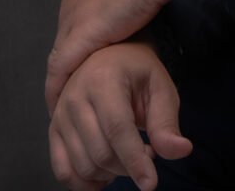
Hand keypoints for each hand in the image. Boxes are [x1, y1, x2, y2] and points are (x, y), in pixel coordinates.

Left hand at [46, 0, 202, 114]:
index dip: (79, 54)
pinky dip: (59, 92)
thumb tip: (145, 4)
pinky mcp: (81, 36)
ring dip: (62, 87)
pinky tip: (60, 109)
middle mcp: (72, 5)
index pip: (74, 31)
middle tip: (71, 100)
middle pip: (64, 48)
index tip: (84, 75)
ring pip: (59, 63)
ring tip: (66, 111)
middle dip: (68, 74)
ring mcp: (73, 20)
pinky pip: (61, 72)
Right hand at [49, 40, 192, 190]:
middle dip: (129, 166)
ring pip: (83, 165)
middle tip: (148, 153)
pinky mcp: (53, 129)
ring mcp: (60, 114)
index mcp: (104, 79)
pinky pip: (63, 170)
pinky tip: (105, 174)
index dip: (135, 161)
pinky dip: (84, 183)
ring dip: (111, 174)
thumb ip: (167, 121)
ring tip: (129, 156)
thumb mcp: (160, 88)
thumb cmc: (138, 72)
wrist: (109, 56)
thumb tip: (181, 151)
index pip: (118, 129)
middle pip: (101, 152)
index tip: (150, 184)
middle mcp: (75, 96)